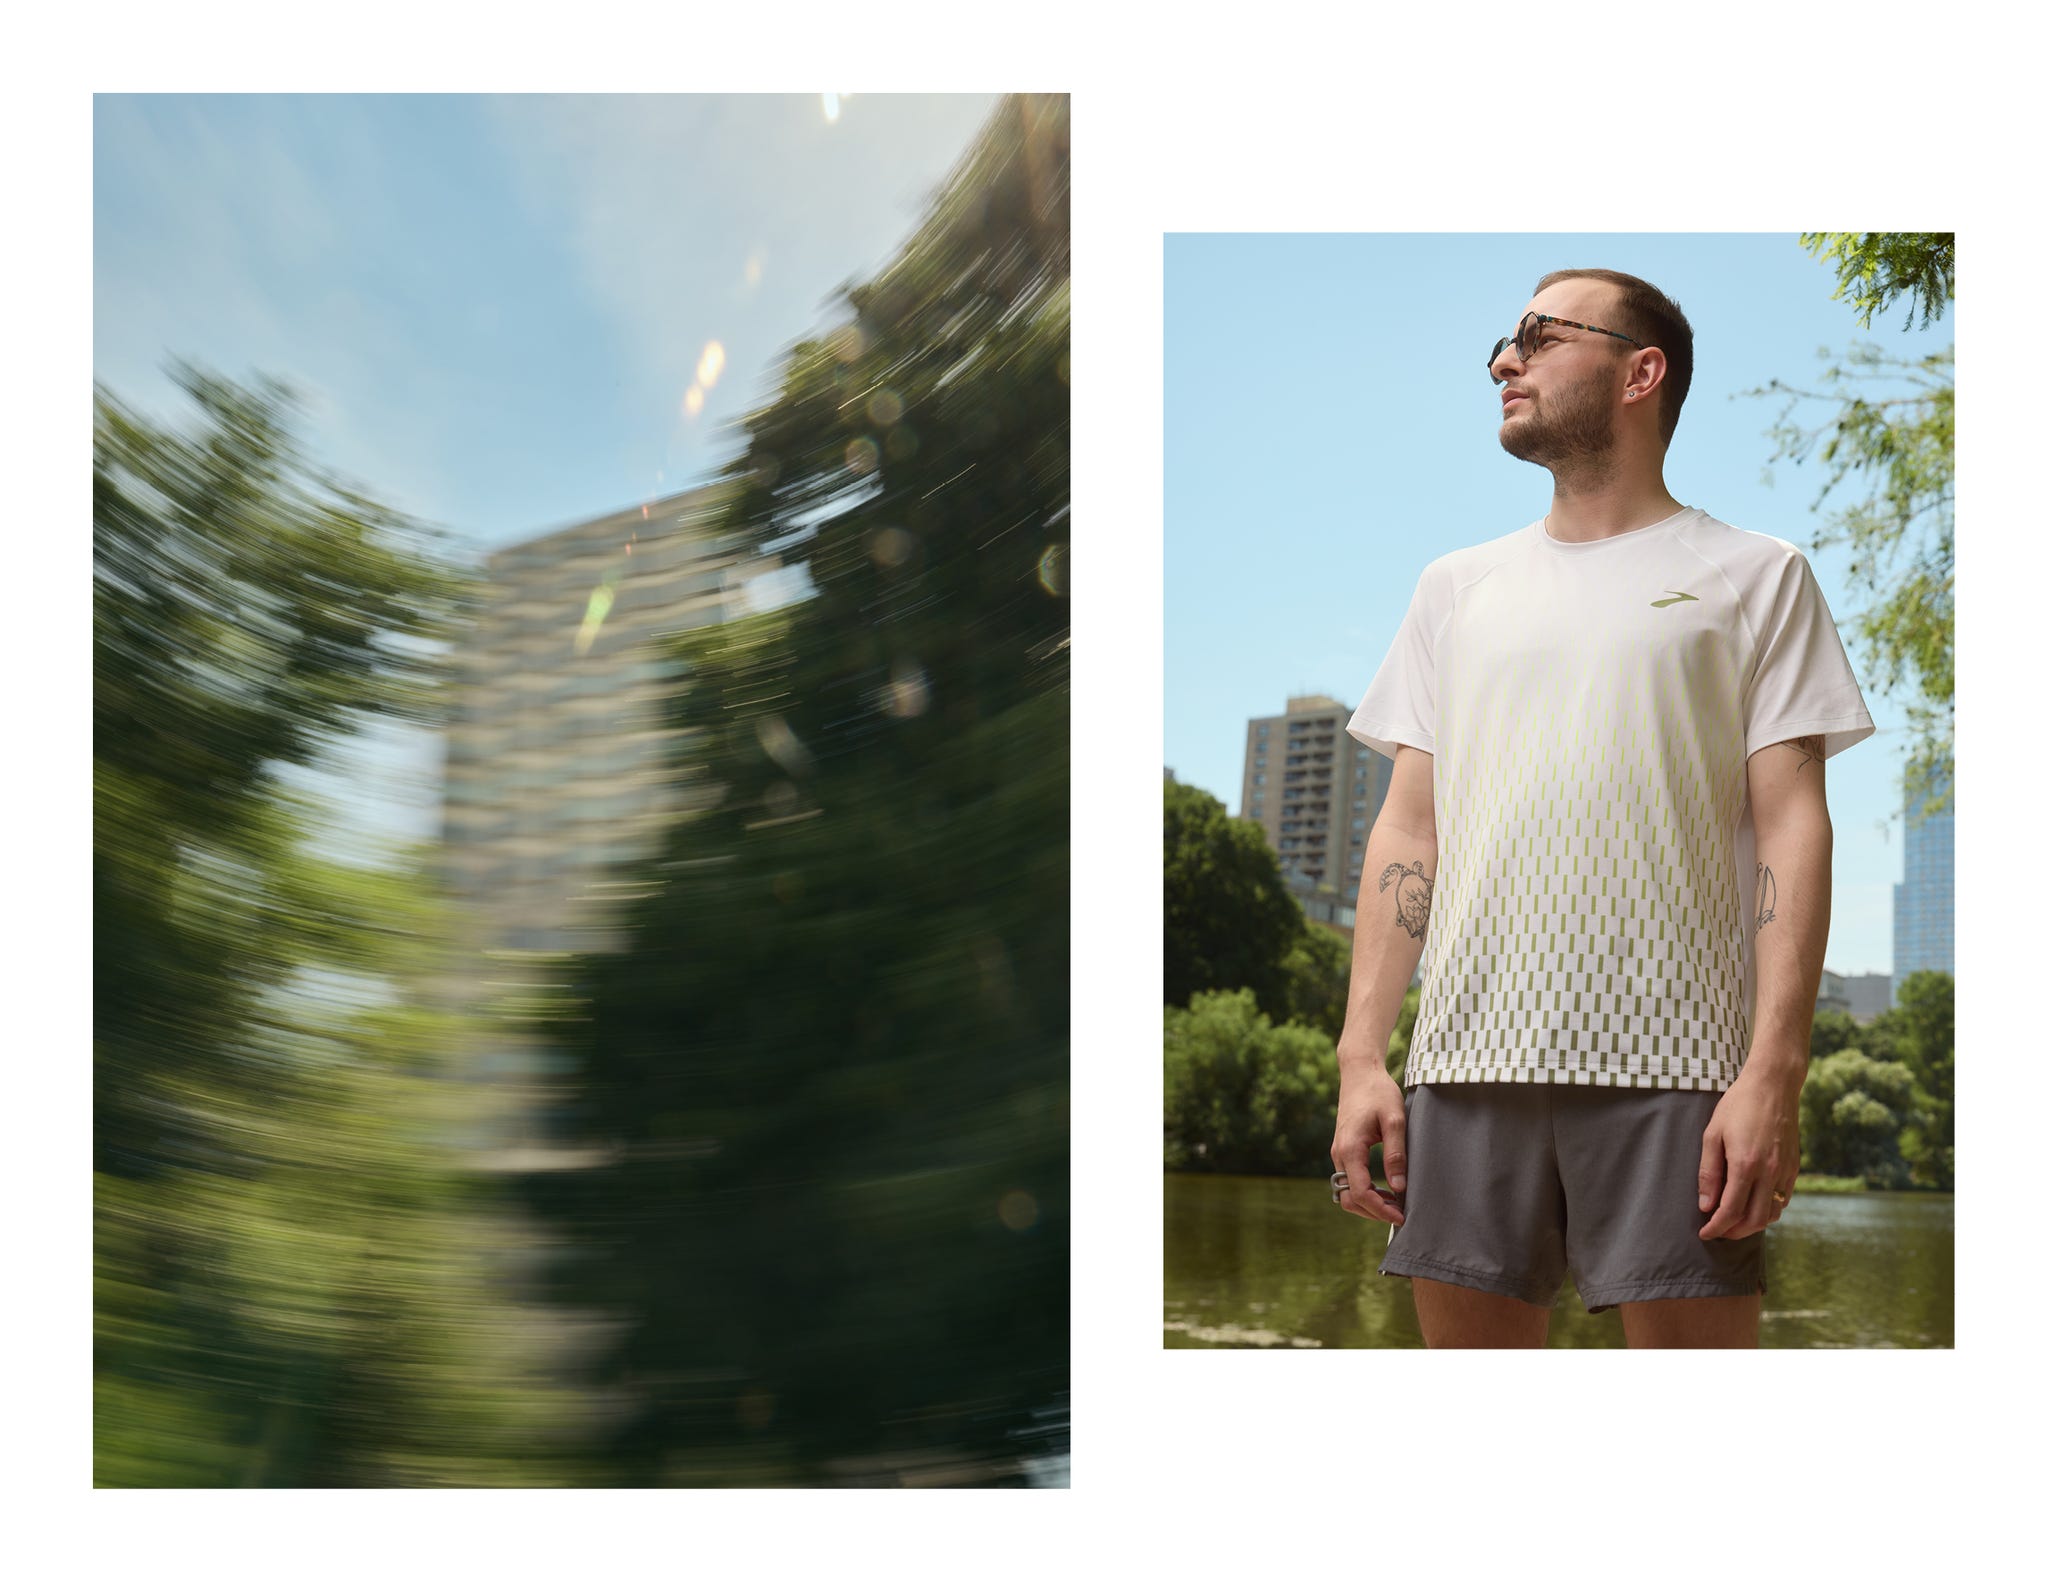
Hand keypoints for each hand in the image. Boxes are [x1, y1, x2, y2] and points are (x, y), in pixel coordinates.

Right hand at [1331, 1064, 1406, 1224]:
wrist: (1360, 1072)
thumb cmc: (1378, 1092)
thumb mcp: (1394, 1120)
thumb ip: (1396, 1154)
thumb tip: (1398, 1188)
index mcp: (1350, 1149)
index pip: (1360, 1192)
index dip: (1380, 1210)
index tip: (1402, 1215)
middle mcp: (1339, 1154)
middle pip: (1350, 1199)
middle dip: (1373, 1212)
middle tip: (1401, 1214)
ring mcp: (1339, 1153)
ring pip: (1347, 1193)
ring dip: (1369, 1204)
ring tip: (1395, 1204)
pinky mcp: (1343, 1151)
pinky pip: (1350, 1181)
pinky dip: (1366, 1192)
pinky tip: (1386, 1191)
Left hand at [1698, 1068, 1801, 1240]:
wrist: (1773, 1086)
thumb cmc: (1737, 1106)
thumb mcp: (1713, 1134)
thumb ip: (1709, 1172)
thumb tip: (1706, 1205)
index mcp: (1745, 1165)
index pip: (1730, 1210)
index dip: (1716, 1227)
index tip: (1704, 1233)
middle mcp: (1769, 1172)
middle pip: (1754, 1220)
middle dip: (1734, 1232)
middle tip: (1718, 1231)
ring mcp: (1785, 1171)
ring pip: (1772, 1214)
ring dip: (1753, 1224)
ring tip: (1734, 1221)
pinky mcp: (1794, 1167)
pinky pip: (1783, 1200)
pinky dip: (1768, 1210)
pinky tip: (1753, 1205)